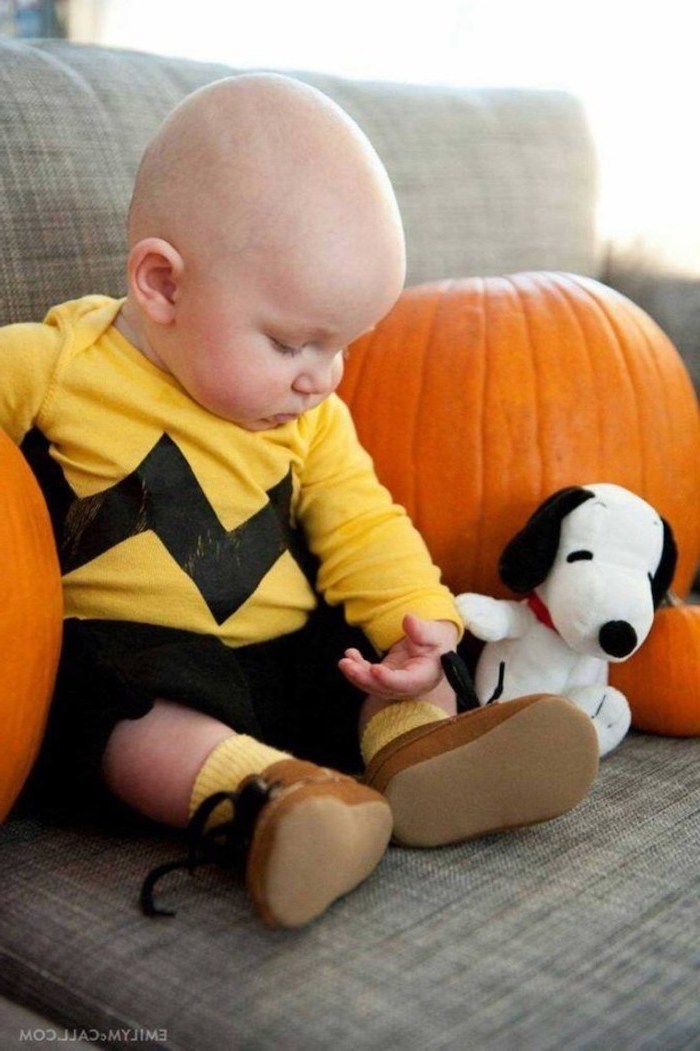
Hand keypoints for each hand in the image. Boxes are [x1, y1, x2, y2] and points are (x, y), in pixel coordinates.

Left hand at [339, 614, 458, 699]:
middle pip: (384, 688)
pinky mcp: (385, 678)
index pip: (405, 683)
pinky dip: (357, 667)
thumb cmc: (435, 640)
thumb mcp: (433, 632)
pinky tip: (349, 654)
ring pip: (373, 685)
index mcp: (424, 678)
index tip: (375, 669)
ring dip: (356, 675)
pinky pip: (368, 677)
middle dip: (364, 679)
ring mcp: (395, 685)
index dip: (389, 679)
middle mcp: (408, 687)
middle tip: (346, 665)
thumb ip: (421, 629)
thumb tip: (409, 619)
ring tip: (344, 662)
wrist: (432, 645)